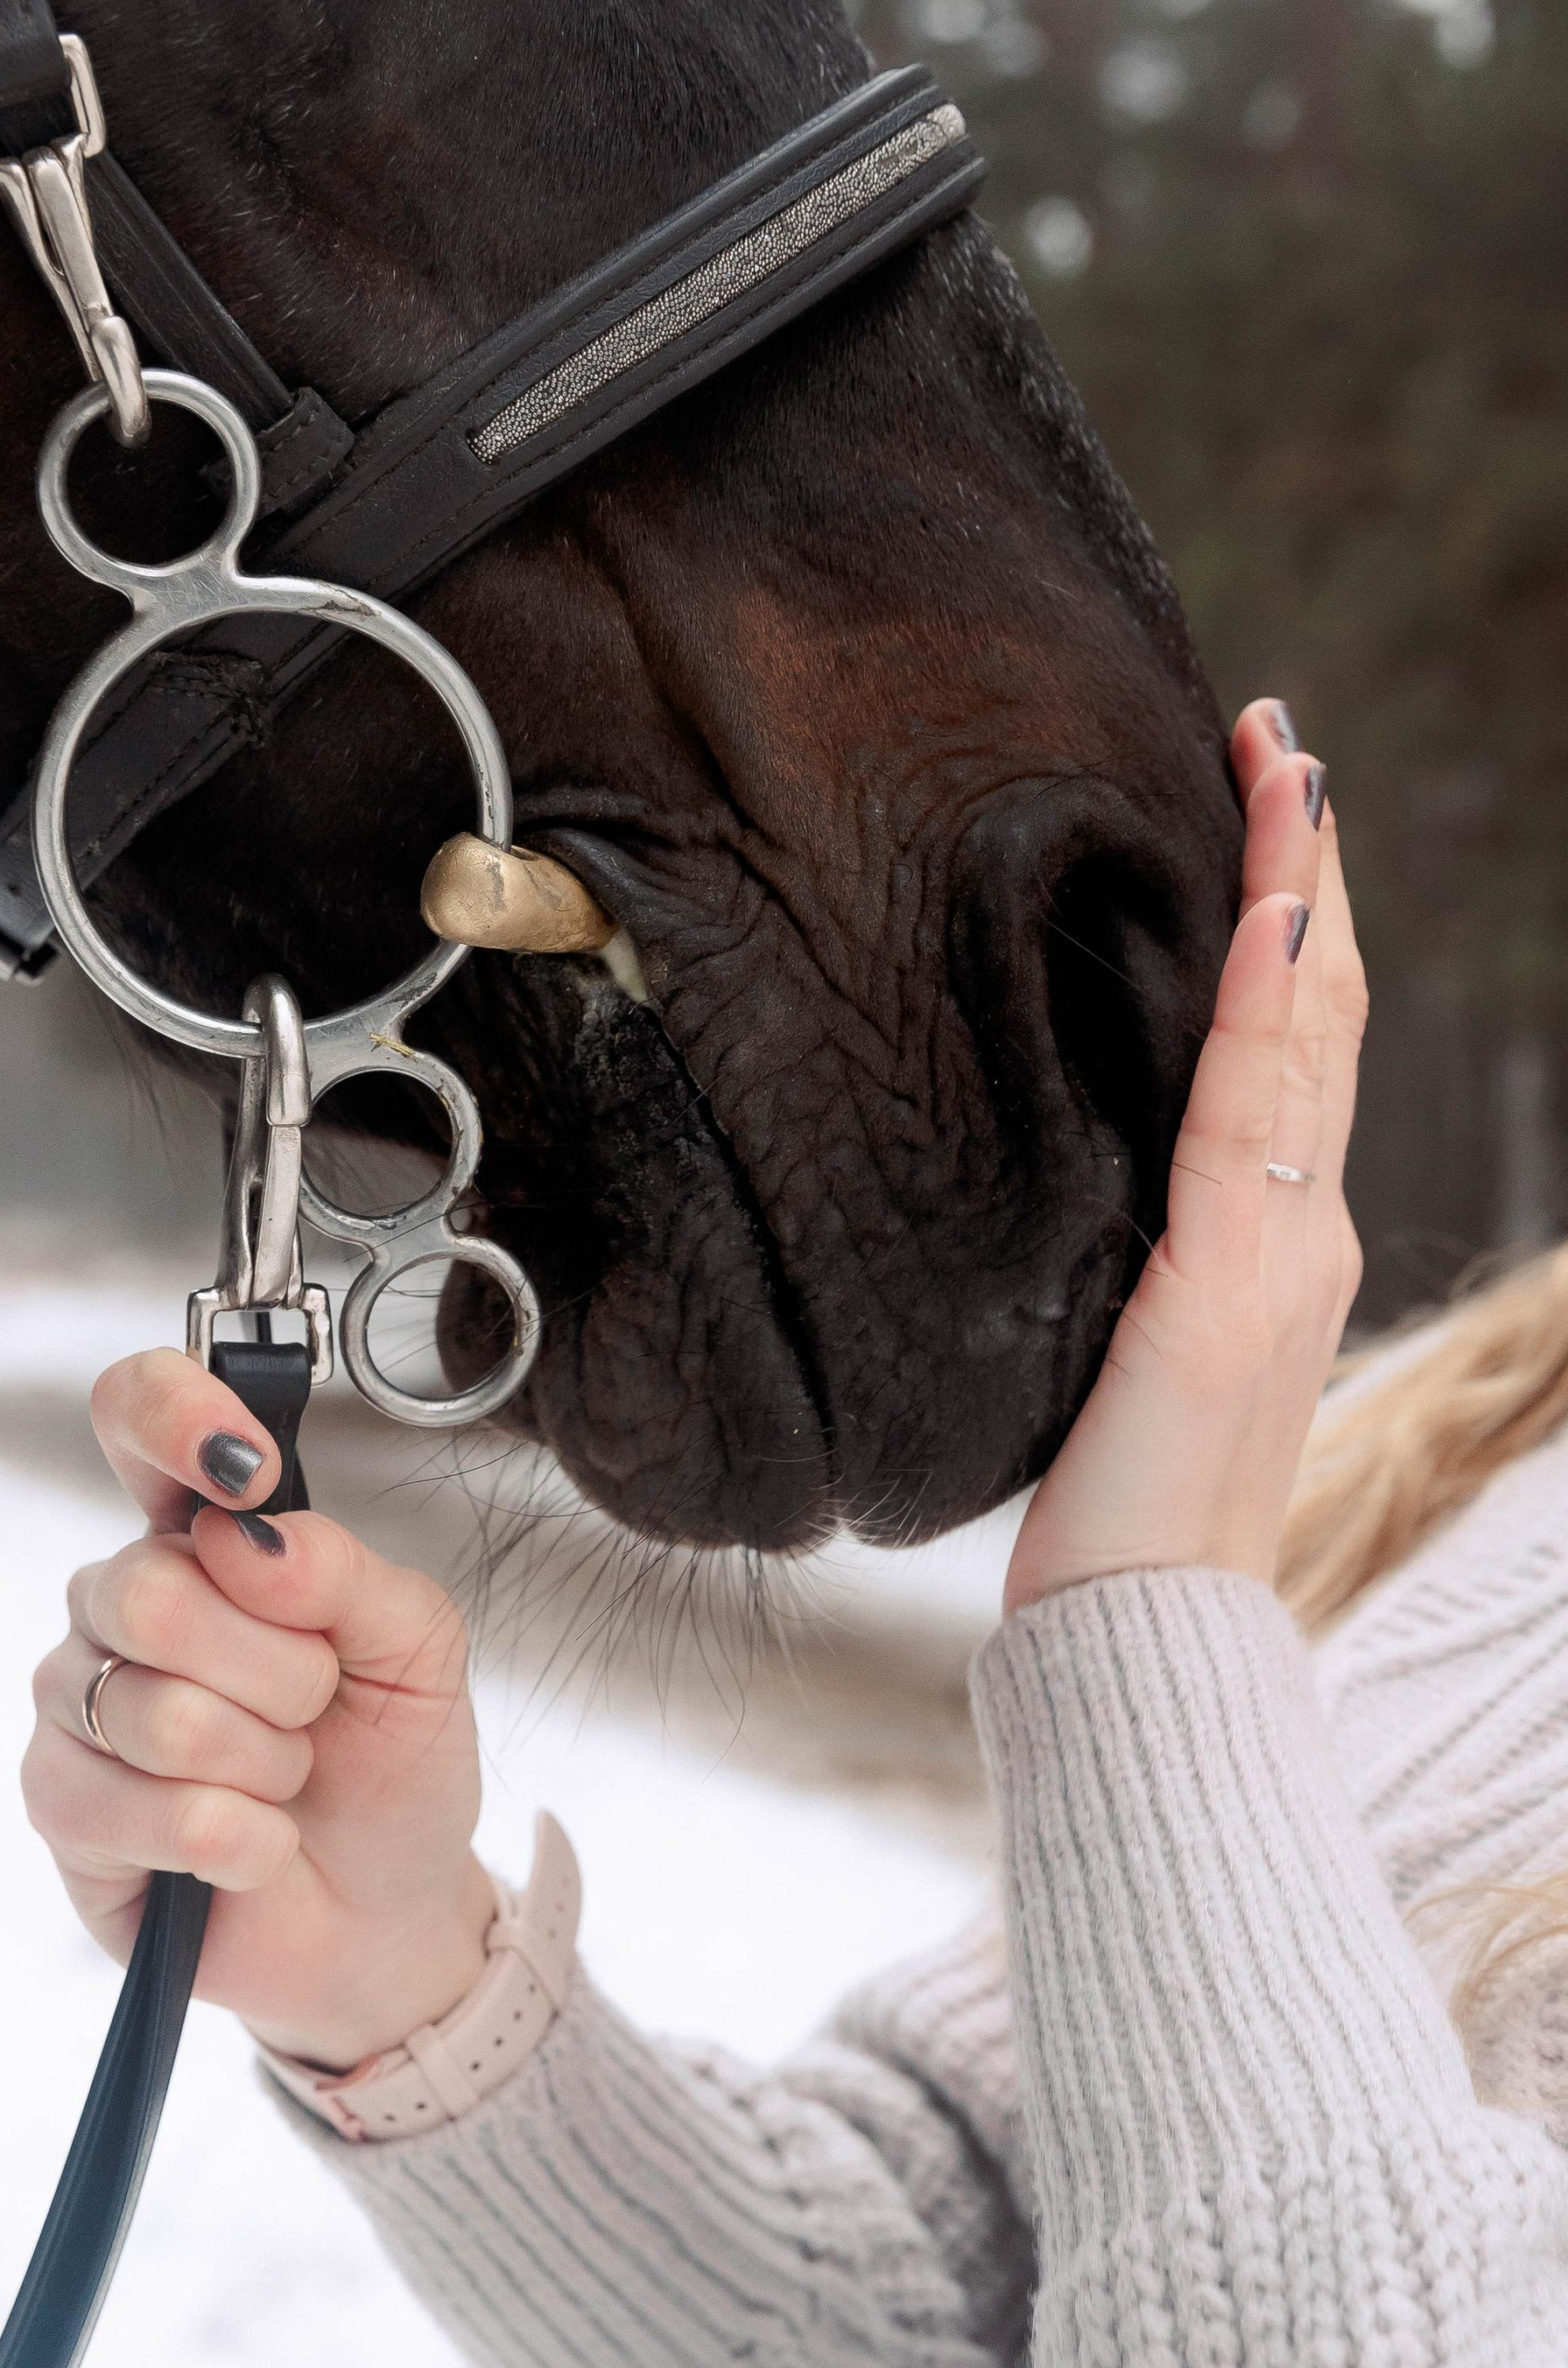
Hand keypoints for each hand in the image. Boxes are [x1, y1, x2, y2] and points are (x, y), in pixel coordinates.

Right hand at [22, 1348, 495, 2068]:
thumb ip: (346, 1574)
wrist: (385, 1913)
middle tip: (314, 1710)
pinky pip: (149, 1811)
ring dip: (264, 1765)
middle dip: (277, 1672)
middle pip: (152, 1590)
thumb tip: (248, 1534)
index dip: (171, 1417)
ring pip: (156, 1712)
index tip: (246, 1472)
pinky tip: (255, 1847)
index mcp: (202, 1538)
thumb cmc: (389, 1768)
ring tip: (285, 1783)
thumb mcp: (418, 1655)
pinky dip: (240, 1839)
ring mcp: (76, 1705)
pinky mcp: (62, 1811)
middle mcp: (119, 1604)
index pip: (136, 1420)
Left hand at [1002, 701, 1366, 1616]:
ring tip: (1286, 772)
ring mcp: (1278, 1255)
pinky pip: (1250, 1121)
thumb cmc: (1106, 1505)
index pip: (1288, 1046)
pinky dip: (1266, 1011)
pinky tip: (1271, 917)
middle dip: (1304, 867)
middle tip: (1280, 737)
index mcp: (1271, 1239)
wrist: (1141, 1630)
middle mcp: (1296, 1229)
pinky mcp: (1228, 1292)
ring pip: (1302, 1040)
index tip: (1265, 802)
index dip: (1289, 921)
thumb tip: (1049, 1173)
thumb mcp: (1109, 1341)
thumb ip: (1117, 1253)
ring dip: (1297, 895)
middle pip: (1318, 1013)